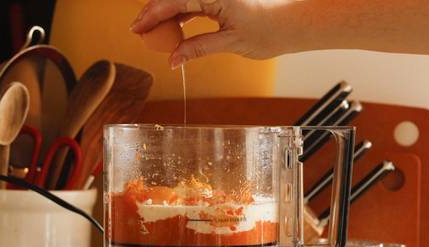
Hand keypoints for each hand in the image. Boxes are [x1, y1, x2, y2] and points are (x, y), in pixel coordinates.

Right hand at [130, 0, 298, 67]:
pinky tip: (172, 30)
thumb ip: (198, 49)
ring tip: (152, 34)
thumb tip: (173, 60)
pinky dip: (181, 16)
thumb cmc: (268, 30)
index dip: (151, 15)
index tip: (137, 29)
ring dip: (166, 15)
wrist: (292, 24)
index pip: (173, 1)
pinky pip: (193, 3)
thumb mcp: (230, 43)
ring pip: (181, 0)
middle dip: (153, 13)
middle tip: (139, 32)